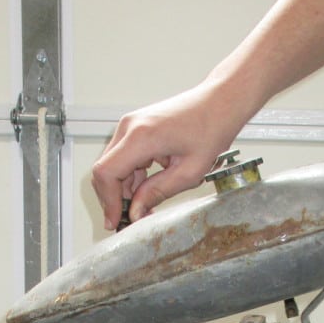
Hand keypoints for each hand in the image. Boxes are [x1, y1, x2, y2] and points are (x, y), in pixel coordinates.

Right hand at [91, 81, 246, 228]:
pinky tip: (147, 189)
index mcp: (141, 136)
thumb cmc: (211, 128)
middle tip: (132, 219)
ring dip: (124, 189)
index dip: (108, 201)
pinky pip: (123, 158)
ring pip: (113, 165)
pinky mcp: (136, 128)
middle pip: (105, 170)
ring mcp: (131, 125)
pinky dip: (131, 177)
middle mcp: (130, 127)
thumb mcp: (189, 171)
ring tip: (145, 207)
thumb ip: (158, 192)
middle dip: (115, 198)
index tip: (116, 221)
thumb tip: (136, 211)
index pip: (106, 173)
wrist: (219, 102)